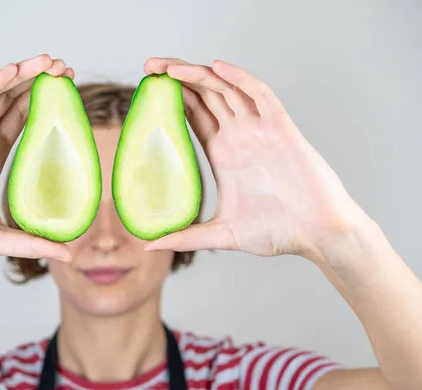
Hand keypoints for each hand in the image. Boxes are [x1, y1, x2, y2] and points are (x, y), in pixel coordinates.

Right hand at [0, 54, 71, 267]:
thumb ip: (30, 243)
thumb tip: (70, 254)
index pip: (25, 122)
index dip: (48, 107)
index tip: (71, 94)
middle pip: (15, 102)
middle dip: (41, 84)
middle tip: (67, 69)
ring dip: (23, 76)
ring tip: (50, 62)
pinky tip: (14, 71)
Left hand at [143, 57, 369, 258]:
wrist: (318, 234)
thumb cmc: (276, 232)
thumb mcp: (222, 233)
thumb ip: (186, 237)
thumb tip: (148, 245)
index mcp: (222, 152)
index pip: (192, 113)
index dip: (170, 97)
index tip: (147, 86)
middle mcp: (238, 135)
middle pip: (204, 93)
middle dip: (176, 76)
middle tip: (149, 67)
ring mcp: (259, 129)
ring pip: (226, 89)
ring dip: (199, 73)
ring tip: (169, 67)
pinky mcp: (281, 129)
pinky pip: (260, 95)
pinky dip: (241, 79)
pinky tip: (218, 68)